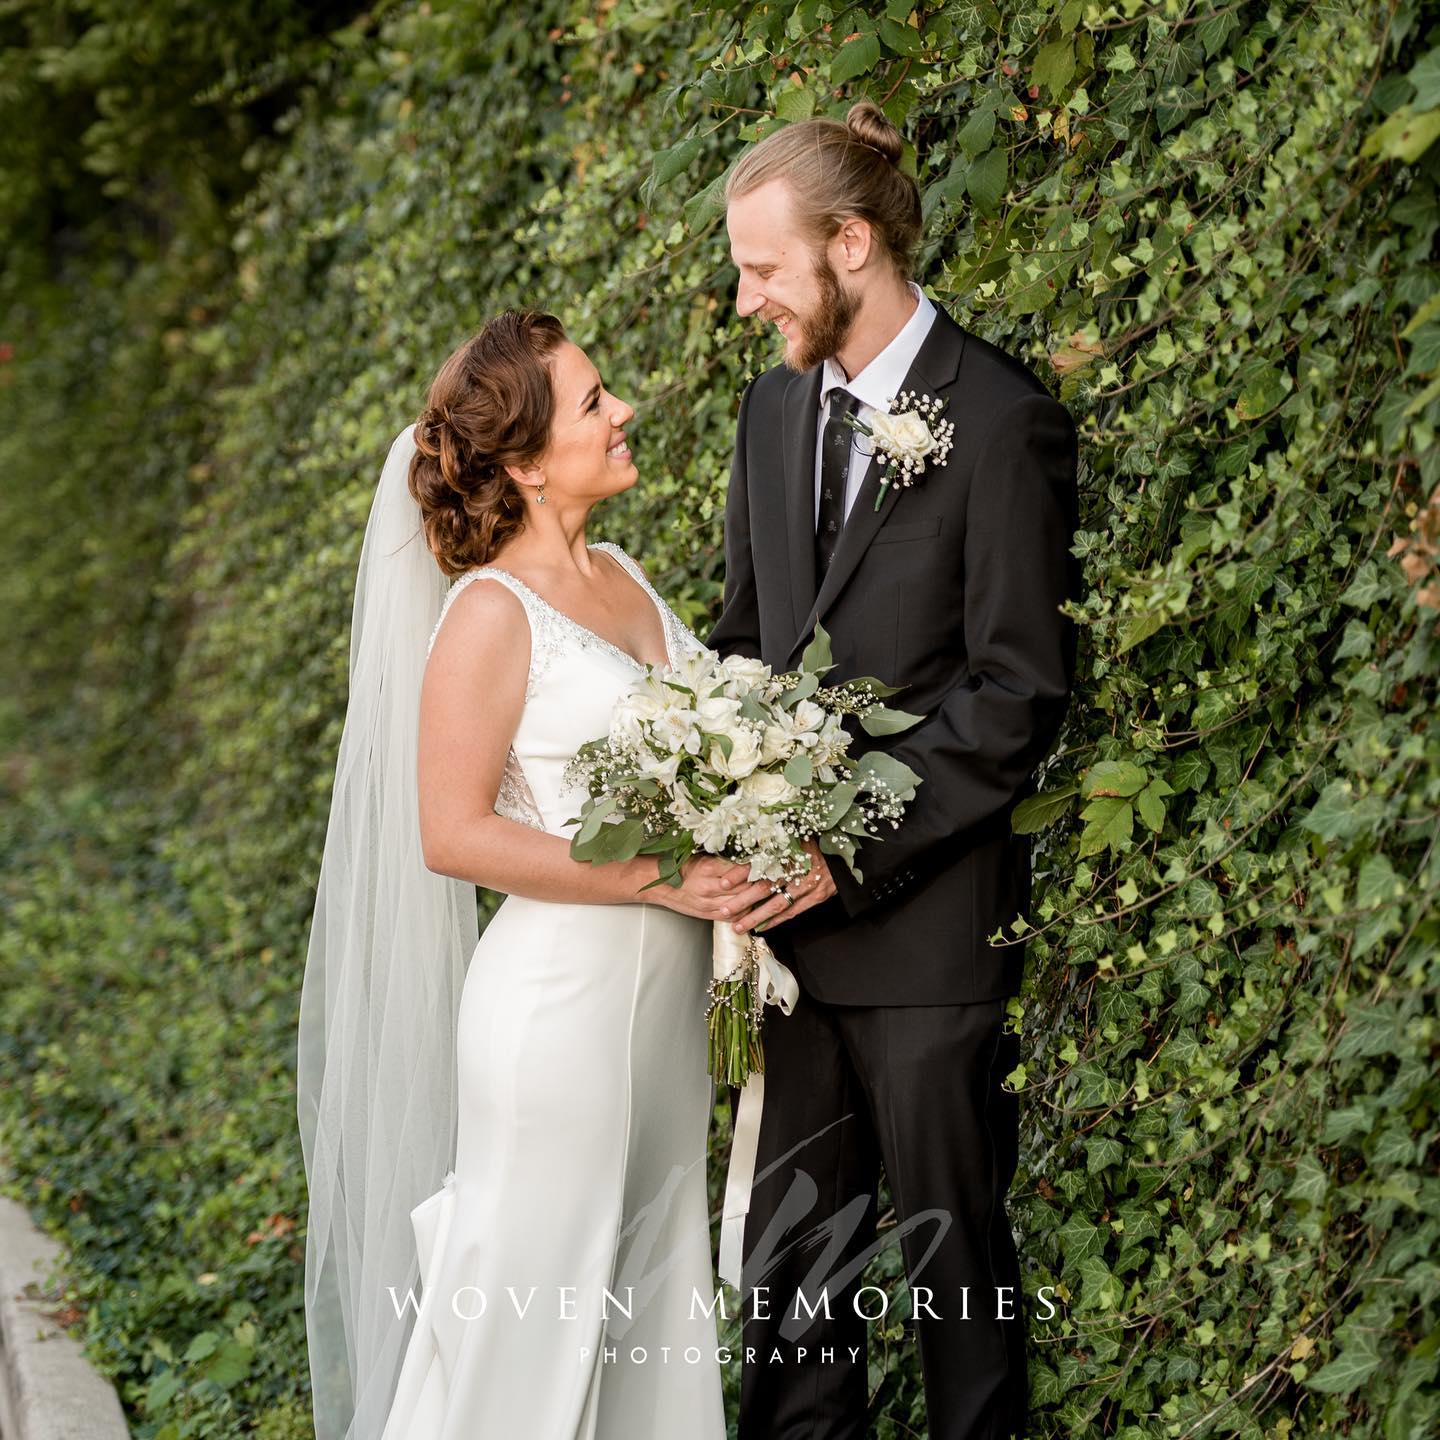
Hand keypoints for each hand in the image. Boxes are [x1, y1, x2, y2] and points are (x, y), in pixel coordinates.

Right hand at [646, 853, 775, 922]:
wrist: (659, 884)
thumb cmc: (681, 866)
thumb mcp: (702, 856)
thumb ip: (725, 859)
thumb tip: (750, 856)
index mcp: (709, 868)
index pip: (742, 868)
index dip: (759, 867)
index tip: (771, 862)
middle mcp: (710, 887)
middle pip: (745, 887)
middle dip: (763, 883)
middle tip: (779, 878)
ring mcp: (710, 903)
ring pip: (742, 903)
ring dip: (757, 899)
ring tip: (771, 892)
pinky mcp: (708, 914)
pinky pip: (733, 916)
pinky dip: (746, 912)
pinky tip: (755, 906)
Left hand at [731, 838, 835, 934]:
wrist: (843, 852)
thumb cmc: (814, 841)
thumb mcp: (794, 833)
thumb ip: (772, 840)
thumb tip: (743, 842)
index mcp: (789, 848)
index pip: (758, 862)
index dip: (739, 873)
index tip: (723, 883)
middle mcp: (797, 867)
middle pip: (764, 887)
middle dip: (742, 901)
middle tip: (724, 910)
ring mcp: (808, 883)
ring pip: (777, 904)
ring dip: (756, 917)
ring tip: (738, 926)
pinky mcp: (817, 896)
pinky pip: (793, 911)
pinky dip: (776, 920)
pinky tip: (761, 927)